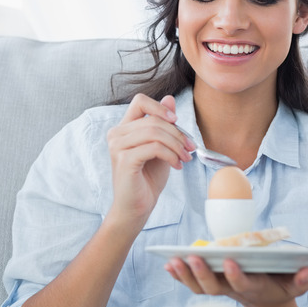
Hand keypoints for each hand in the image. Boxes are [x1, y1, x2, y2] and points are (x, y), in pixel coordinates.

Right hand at [105, 94, 194, 227]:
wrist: (137, 208)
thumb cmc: (148, 178)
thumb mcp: (161, 147)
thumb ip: (163, 124)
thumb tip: (169, 98)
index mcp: (124, 128)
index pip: (140, 101)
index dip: (160, 107)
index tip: (176, 121)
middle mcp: (116, 134)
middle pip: (154, 120)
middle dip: (178, 134)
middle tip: (191, 148)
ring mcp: (118, 147)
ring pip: (155, 132)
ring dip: (176, 145)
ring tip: (185, 158)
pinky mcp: (124, 160)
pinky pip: (154, 148)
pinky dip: (171, 155)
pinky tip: (177, 166)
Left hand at [165, 256, 307, 306]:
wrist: (268, 300)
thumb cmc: (281, 286)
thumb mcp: (295, 285)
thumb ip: (302, 280)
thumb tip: (306, 271)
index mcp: (254, 287)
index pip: (242, 283)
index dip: (234, 275)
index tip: (229, 260)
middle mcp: (233, 289)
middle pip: (214, 287)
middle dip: (202, 273)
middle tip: (193, 257)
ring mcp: (220, 288)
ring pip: (199, 287)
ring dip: (185, 274)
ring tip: (173, 260)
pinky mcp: (211, 284)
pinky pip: (191, 282)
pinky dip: (179, 275)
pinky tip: (169, 264)